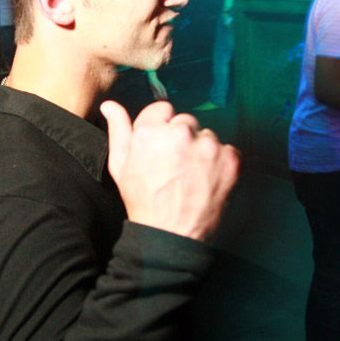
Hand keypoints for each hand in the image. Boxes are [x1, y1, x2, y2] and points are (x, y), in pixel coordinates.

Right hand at [100, 100, 238, 241]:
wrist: (170, 235)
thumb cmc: (143, 201)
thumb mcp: (120, 166)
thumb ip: (119, 131)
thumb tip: (109, 105)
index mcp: (151, 132)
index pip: (163, 109)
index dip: (161, 128)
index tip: (161, 148)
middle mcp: (180, 133)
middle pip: (185, 122)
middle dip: (181, 138)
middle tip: (174, 166)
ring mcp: (208, 145)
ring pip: (206, 135)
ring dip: (201, 150)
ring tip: (190, 176)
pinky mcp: (230, 159)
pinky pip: (226, 149)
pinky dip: (219, 162)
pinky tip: (206, 180)